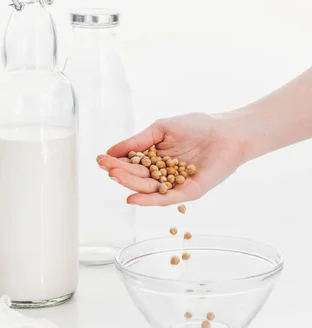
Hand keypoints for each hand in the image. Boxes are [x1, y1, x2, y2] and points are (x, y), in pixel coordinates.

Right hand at [97, 113, 246, 205]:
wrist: (227, 131)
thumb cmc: (197, 126)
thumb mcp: (161, 129)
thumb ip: (138, 141)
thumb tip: (111, 151)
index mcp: (154, 159)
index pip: (131, 163)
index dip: (115, 163)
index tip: (100, 160)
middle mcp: (161, 174)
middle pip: (136, 177)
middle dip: (120, 173)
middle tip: (107, 168)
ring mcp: (174, 184)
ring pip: (147, 189)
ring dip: (130, 184)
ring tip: (116, 176)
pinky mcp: (188, 193)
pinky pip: (165, 199)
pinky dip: (148, 201)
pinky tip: (133, 198)